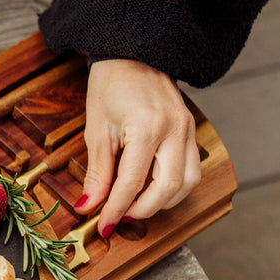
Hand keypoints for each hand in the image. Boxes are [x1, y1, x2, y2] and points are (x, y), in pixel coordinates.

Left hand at [74, 59, 201, 237]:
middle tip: (118, 216)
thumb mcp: (96, 129)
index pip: (132, 183)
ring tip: (133, 205)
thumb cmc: (110, 86)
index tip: (103, 226)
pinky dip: (173, 187)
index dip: (116, 209)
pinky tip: (150, 190)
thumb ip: (97, 171)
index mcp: (147, 127)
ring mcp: (187, 129)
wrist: (133, 53)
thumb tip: (89, 206)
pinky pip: (190, 169)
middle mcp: (174, 130)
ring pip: (187, 183)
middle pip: (167, 189)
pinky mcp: (191, 130)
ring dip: (161, 202)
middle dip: (141, 210)